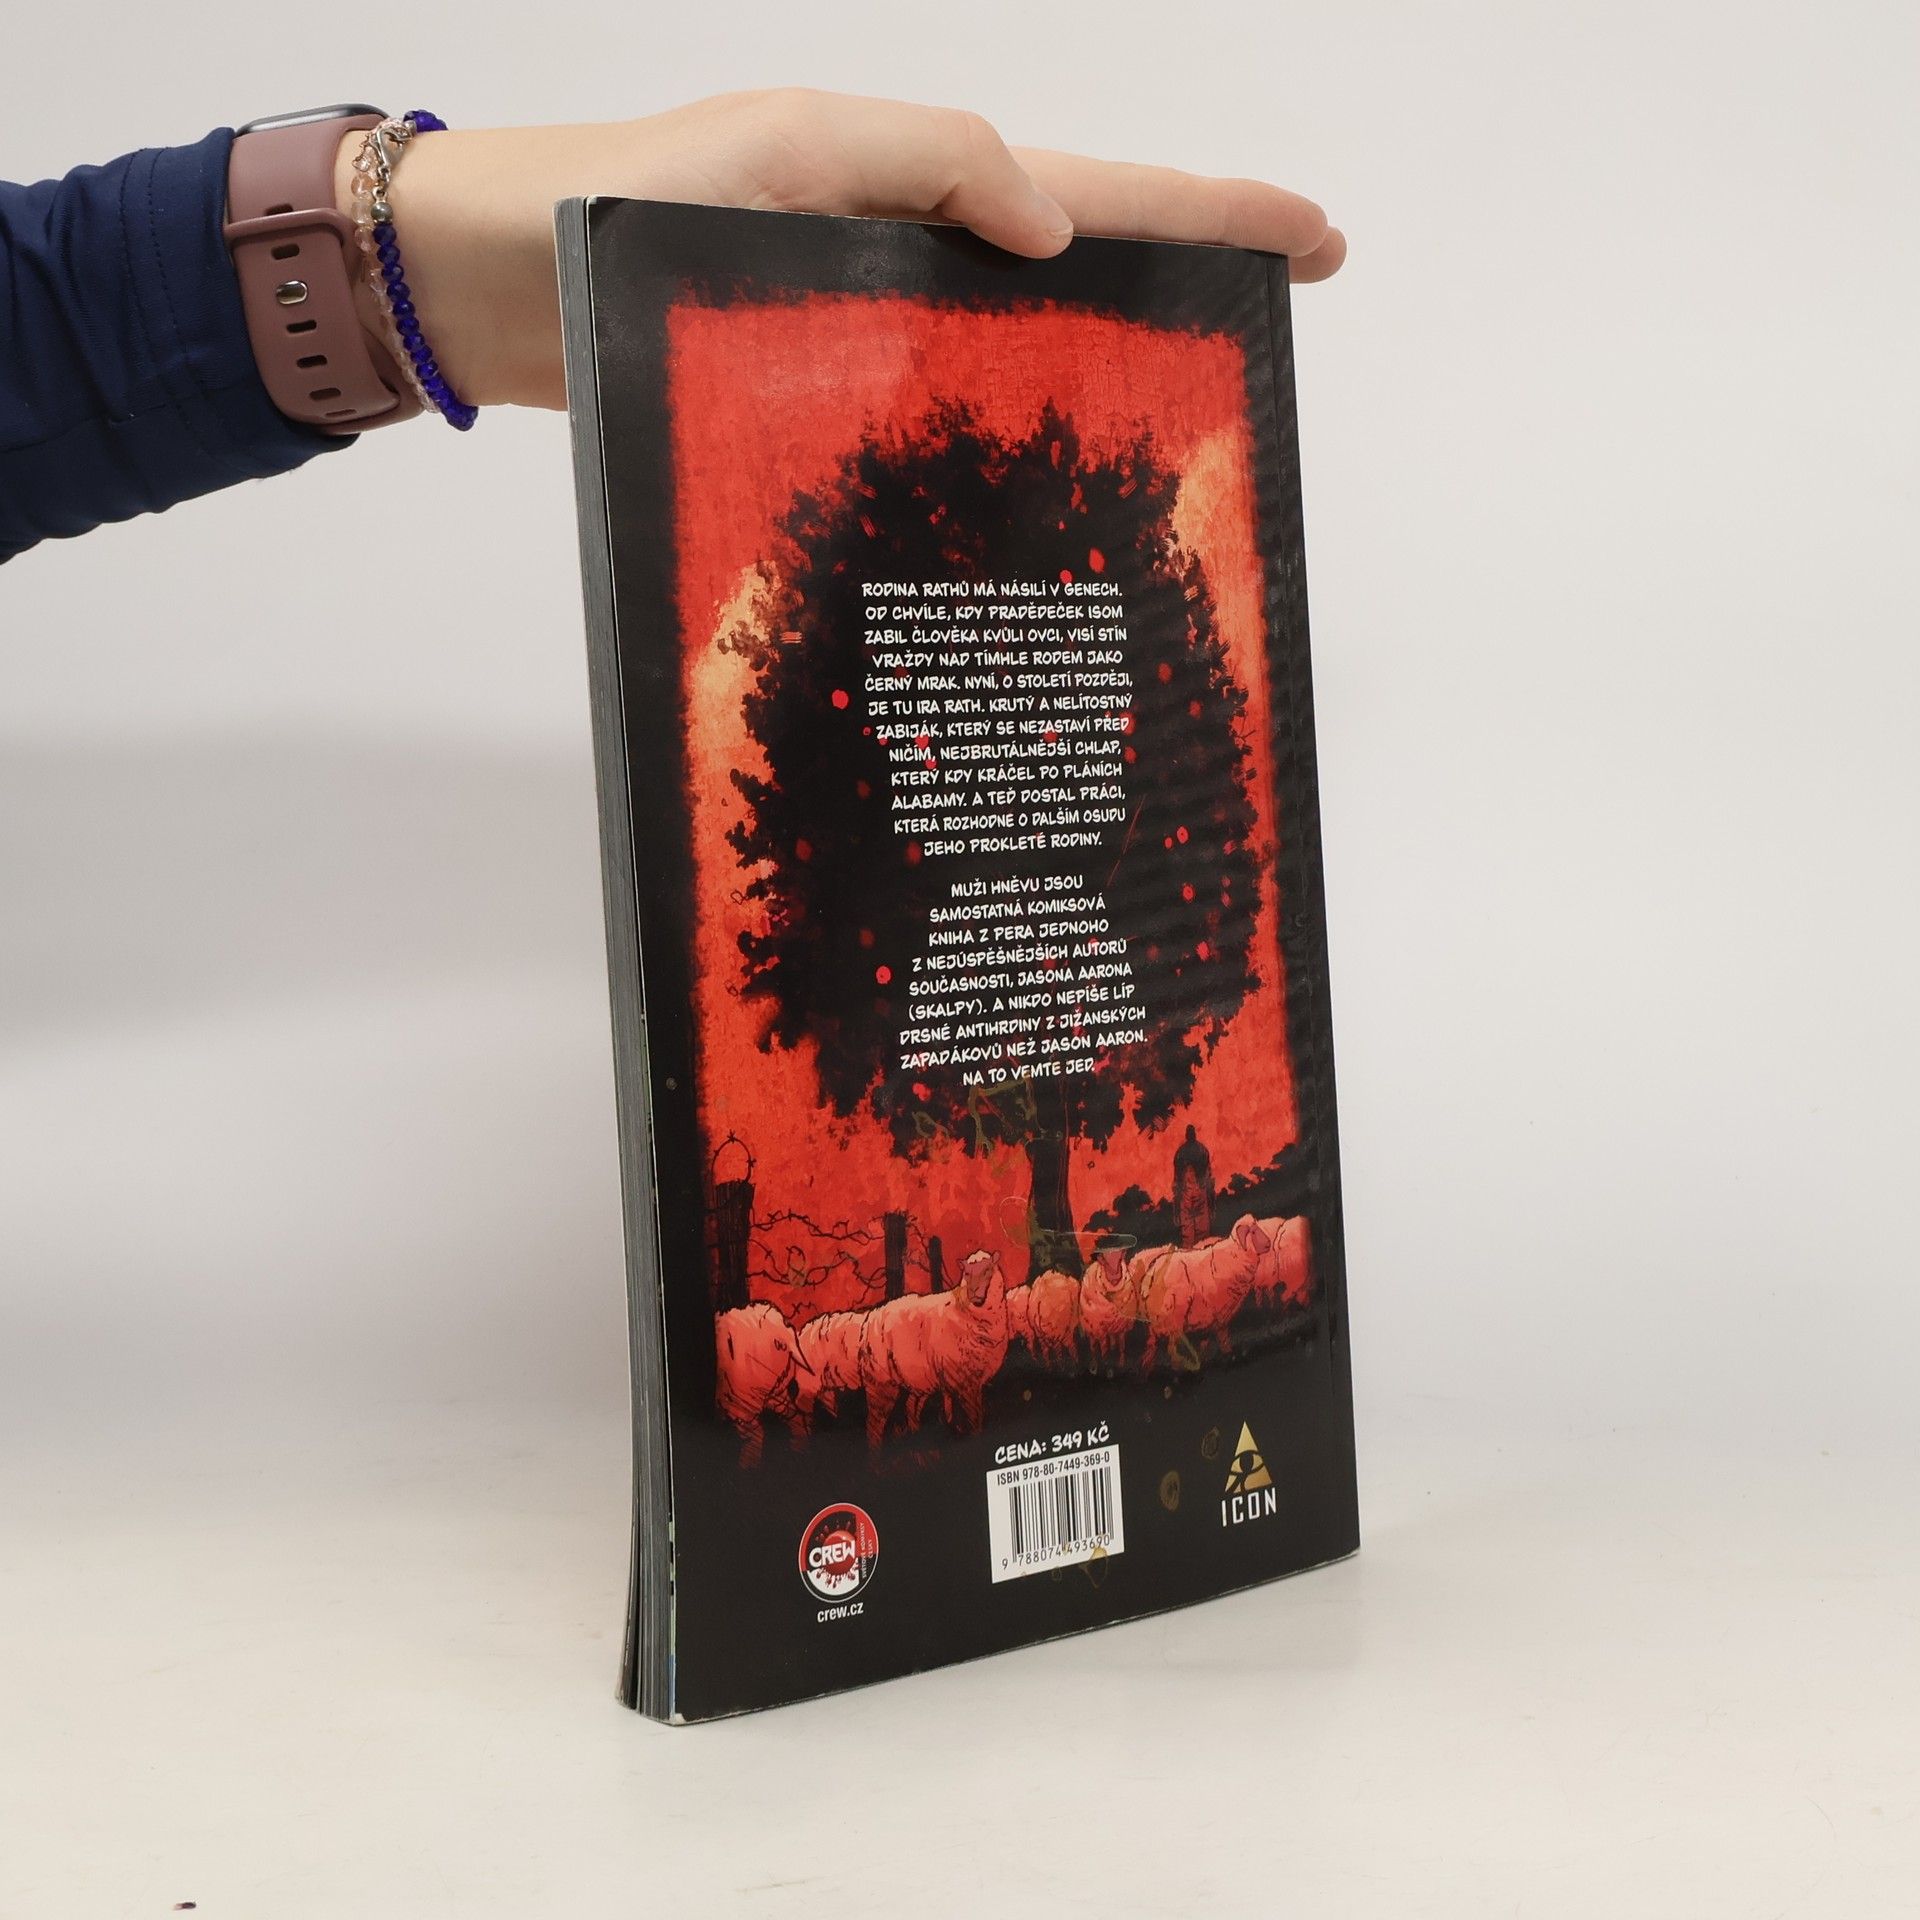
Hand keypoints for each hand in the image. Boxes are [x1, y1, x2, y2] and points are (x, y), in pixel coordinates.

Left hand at [338, 90, 1345, 412]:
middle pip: (1081, 282)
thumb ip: (926, 161)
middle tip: (1276, 341)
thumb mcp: (786, 145)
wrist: (493, 284)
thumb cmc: (627, 201)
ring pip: (1014, 368)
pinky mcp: (819, 413)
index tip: (1318, 241)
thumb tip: (1049, 233)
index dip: (1213, 216)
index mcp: (920, 190)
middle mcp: (909, 270)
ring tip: (1188, 446)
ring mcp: (869, 346)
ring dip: (1103, 393)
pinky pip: (933, 429)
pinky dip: (992, 463)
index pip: (1099, 199)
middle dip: (1185, 301)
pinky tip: (1030, 517)